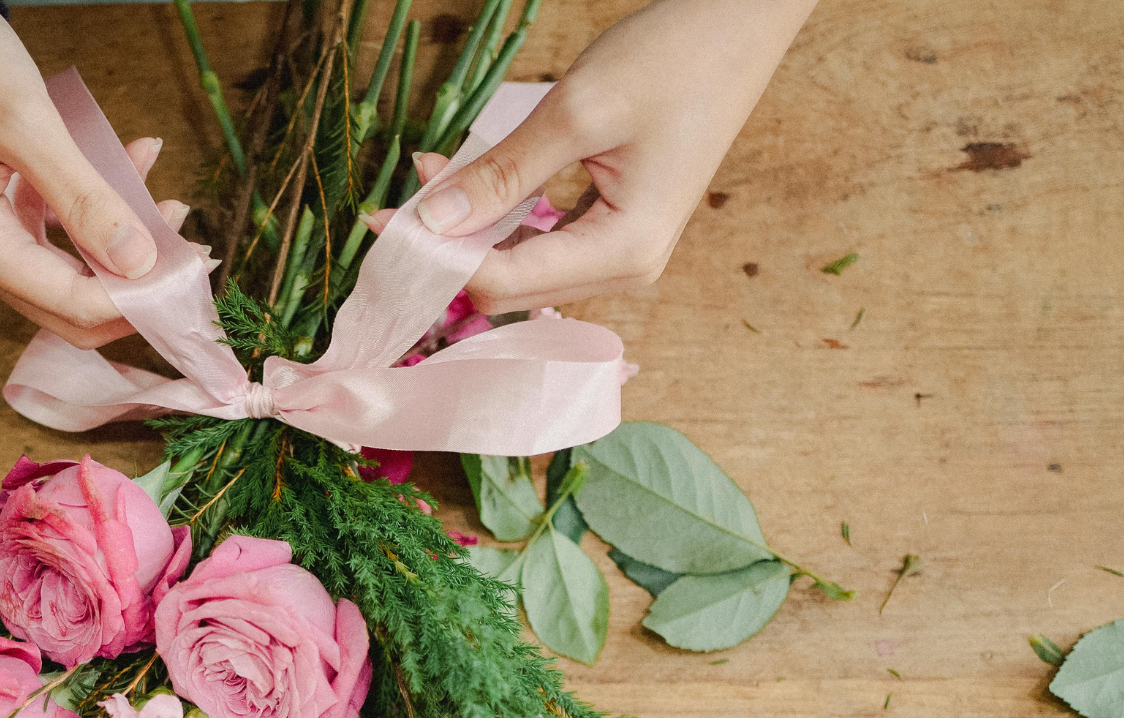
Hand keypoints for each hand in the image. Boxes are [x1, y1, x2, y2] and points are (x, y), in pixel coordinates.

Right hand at [0, 0, 190, 346]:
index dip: (133, 298)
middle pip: (72, 308)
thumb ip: (82, 196)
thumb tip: (138, 261)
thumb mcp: (25, 124)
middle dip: (134, 287)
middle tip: (190, 251)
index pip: (69, 304)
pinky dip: (105, 207)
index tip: (187, 267)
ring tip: (171, 205)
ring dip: (126, 248)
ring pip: (75, 272)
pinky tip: (138, 159)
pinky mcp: (7, 207)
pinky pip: (66, 229)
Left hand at [412, 0, 816, 312]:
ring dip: (470, 232)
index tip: (382, 220)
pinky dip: (500, 216)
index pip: (503, 283)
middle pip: (510, 286)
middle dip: (450, 250)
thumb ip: (500, 174)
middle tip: (394, 202)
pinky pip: (543, 240)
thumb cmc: (674, 59)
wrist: (741, 24)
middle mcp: (626, 269)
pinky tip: (465, 181)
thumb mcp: (575, 113)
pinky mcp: (616, 229)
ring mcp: (624, 253)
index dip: (438, 258)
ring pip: (522, 267)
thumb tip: (430, 221)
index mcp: (624, 252)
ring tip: (427, 179)